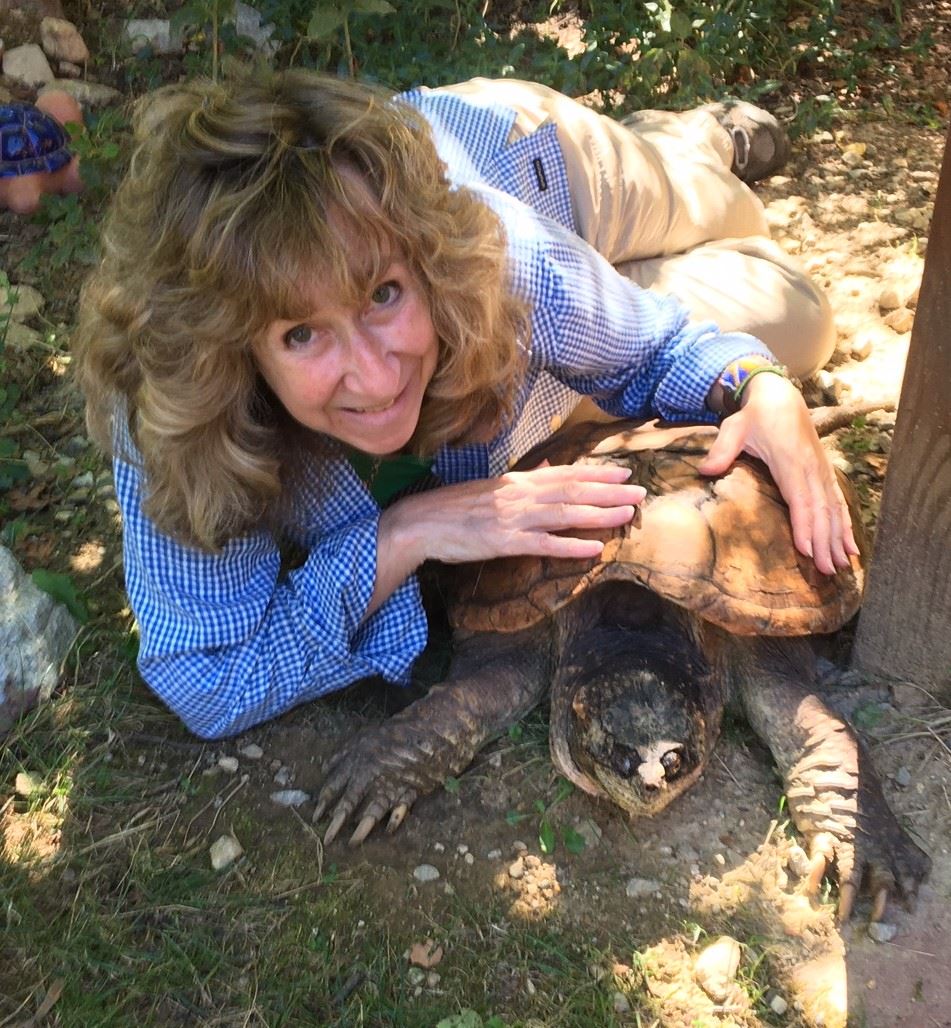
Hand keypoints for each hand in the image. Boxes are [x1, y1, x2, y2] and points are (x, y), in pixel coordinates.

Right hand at [367, 462, 644, 615]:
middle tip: (641, 491)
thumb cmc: (454, 507)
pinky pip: (543, 544)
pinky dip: (570, 546)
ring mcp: (512, 518)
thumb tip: (547, 467)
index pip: (565, 473)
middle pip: (573, 490)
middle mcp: (519, 494)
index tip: (624, 471)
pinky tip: (594, 549)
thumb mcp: (491, 486)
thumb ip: (523, 479)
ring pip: (564, 514)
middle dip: (609, 491)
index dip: (597, 472)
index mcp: (517, 481)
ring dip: (599, 514)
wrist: (420, 521)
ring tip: (628, 514)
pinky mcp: (503, 542)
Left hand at [698, 373, 858, 574]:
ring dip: (839, 538)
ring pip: (834, 509)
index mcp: (790, 460)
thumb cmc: (755, 415)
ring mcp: (820, 471)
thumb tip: (705, 471)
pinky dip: (845, 525)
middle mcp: (811, 468)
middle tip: (826, 571)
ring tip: (842, 565)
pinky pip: (838, 502)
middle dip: (824, 542)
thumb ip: (721, 450)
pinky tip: (851, 547)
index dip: (805, 525)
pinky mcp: (823, 473)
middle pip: (820, 510)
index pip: (800, 498)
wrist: (780, 395)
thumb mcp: (734, 428)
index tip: (806, 550)